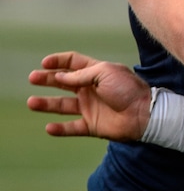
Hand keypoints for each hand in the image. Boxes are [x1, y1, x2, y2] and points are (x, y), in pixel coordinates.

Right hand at [27, 51, 151, 139]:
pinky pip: (72, 128)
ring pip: (63, 105)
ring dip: (47, 104)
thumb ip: (81, 75)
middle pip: (64, 83)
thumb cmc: (128, 89)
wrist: (144, 113)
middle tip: (33, 78)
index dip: (59, 61)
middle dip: (48, 80)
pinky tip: (49, 127)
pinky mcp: (92, 125)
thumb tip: (59, 76)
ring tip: (32, 102)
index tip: (45, 63)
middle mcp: (91, 89)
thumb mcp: (105, 73)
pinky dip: (60, 129)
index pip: (74, 63)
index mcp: (97, 72)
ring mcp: (91, 107)